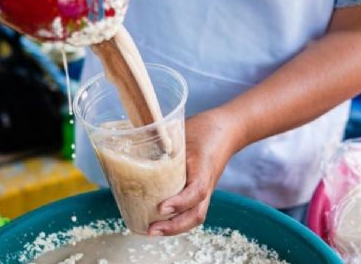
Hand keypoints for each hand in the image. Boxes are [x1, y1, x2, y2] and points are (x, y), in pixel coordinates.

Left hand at [147, 109, 239, 235]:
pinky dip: (176, 219)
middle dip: (174, 226)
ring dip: (175, 228)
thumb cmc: (204, 129)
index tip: (161, 207)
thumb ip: (163, 142)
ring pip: (195, 216)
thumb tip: (132, 150)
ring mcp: (205, 188)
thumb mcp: (183, 132)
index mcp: (204, 168)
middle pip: (196, 214)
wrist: (228, 129)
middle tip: (150, 229)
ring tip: (151, 230)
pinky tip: (158, 220)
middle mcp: (206, 183)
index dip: (180, 202)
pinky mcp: (200, 189)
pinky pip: (191, 209)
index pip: (197, 191)